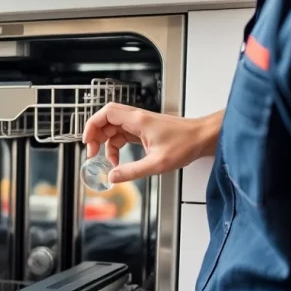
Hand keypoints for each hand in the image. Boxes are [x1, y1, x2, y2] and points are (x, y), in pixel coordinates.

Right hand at [82, 104, 220, 183]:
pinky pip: (124, 135)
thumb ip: (132, 171)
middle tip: (94, 154)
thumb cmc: (186, 144)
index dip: (92, 125)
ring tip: (108, 161)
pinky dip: (117, 147)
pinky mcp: (145, 130)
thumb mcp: (157, 163)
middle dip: (96, 136)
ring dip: (107, 144)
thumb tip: (113, 177)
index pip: (106, 113)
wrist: (203, 137)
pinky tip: (120, 160)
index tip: (88, 141)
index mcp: (138, 120)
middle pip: (107, 120)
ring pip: (114, 129)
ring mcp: (141, 124)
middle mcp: (137, 119)